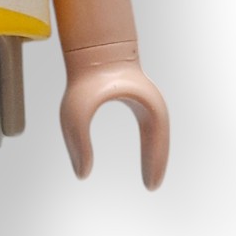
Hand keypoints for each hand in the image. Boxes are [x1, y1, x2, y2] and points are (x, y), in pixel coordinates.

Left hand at [59, 44, 169, 188]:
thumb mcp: (75, 114)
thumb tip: (82, 174)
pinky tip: (144, 156)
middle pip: (159, 140)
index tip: (150, 186)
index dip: (154, 164)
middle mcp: (150, 105)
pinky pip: (147, 127)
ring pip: (156, 134)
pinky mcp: (136, 98)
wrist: (93, 48)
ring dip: (154, 153)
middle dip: (157, 162)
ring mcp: (145, 101)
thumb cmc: (85, 79)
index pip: (156, 143)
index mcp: (144, 109)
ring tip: (149, 175)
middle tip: (151, 186)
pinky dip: (149, 143)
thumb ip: (78, 144)